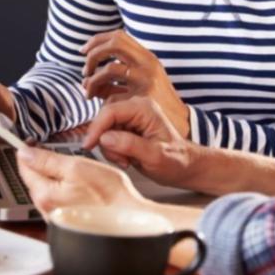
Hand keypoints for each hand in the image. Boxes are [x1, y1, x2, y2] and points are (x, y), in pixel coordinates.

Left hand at [17, 145, 147, 214]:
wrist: (127, 218)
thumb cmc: (109, 195)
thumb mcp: (77, 167)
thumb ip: (47, 160)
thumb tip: (25, 153)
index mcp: (44, 194)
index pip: (24, 167)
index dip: (26, 150)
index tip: (31, 141)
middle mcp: (46, 208)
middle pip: (33, 179)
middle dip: (39, 163)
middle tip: (54, 150)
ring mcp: (56, 216)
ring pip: (45, 188)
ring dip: (51, 175)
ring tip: (70, 167)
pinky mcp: (66, 220)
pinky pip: (56, 199)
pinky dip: (61, 188)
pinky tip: (76, 184)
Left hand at [81, 30, 189, 136]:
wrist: (180, 122)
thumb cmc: (157, 103)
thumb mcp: (142, 82)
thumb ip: (118, 77)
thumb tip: (87, 78)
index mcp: (146, 57)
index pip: (119, 36)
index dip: (97, 40)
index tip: (84, 50)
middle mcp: (147, 63)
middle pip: (114, 43)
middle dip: (93, 54)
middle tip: (85, 70)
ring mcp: (146, 79)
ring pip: (110, 68)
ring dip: (93, 78)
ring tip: (88, 88)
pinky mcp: (142, 97)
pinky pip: (112, 91)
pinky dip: (99, 92)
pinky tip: (94, 98)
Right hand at [82, 97, 198, 188]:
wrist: (185, 167)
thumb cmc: (176, 161)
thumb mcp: (155, 156)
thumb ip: (130, 145)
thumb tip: (104, 137)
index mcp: (144, 108)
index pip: (110, 110)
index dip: (96, 127)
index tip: (89, 145)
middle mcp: (136, 108)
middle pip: (104, 117)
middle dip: (105, 140)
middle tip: (121, 159)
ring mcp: (131, 117)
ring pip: (104, 127)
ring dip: (109, 147)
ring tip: (126, 160)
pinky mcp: (127, 127)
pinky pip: (108, 135)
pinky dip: (112, 149)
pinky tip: (126, 159)